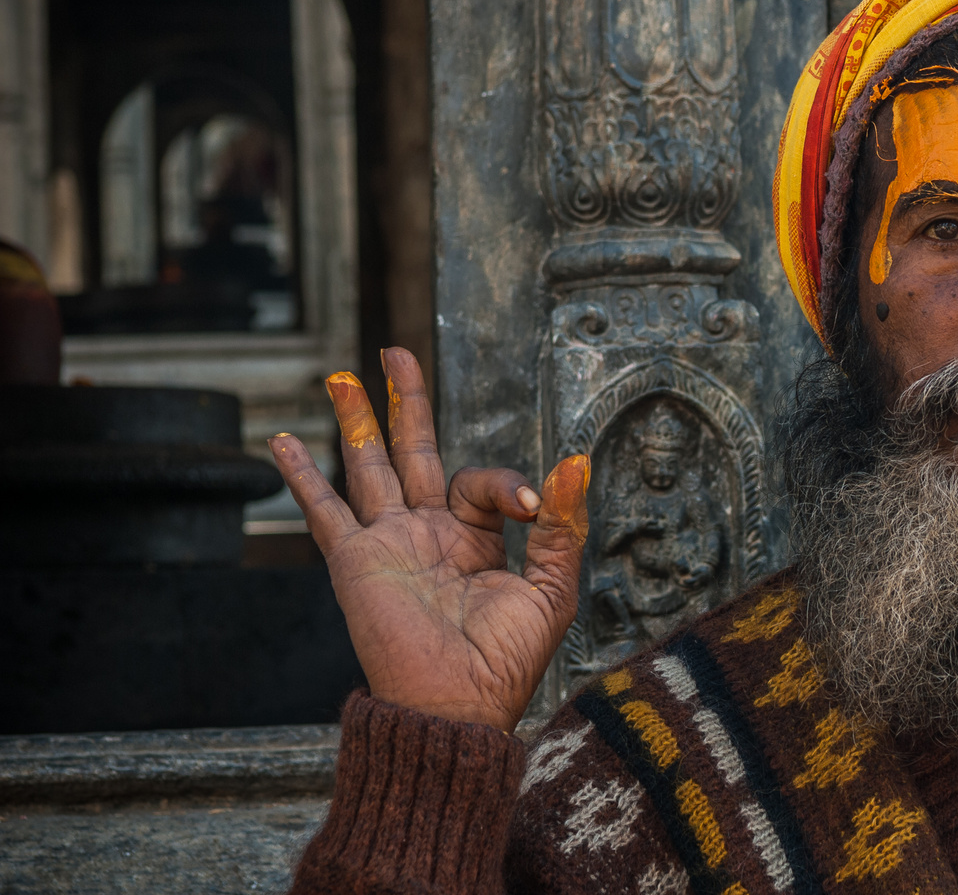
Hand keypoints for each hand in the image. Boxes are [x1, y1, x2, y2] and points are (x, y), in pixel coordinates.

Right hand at [269, 347, 586, 732]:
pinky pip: (323, 511)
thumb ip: (560, 525)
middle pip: (413, 452)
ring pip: (367, 467)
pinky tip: (281, 442)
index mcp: (473, 540)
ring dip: (355, 420)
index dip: (508, 483)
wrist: (458, 706)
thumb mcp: (551, 588)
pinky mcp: (355, 561)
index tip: (529, 504)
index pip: (480, 482)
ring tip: (341, 375)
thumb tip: (573, 464)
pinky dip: (300, 477)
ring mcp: (387, 544)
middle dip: (405, 402)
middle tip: (396, 353)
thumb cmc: (506, 661)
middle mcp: (426, 534)